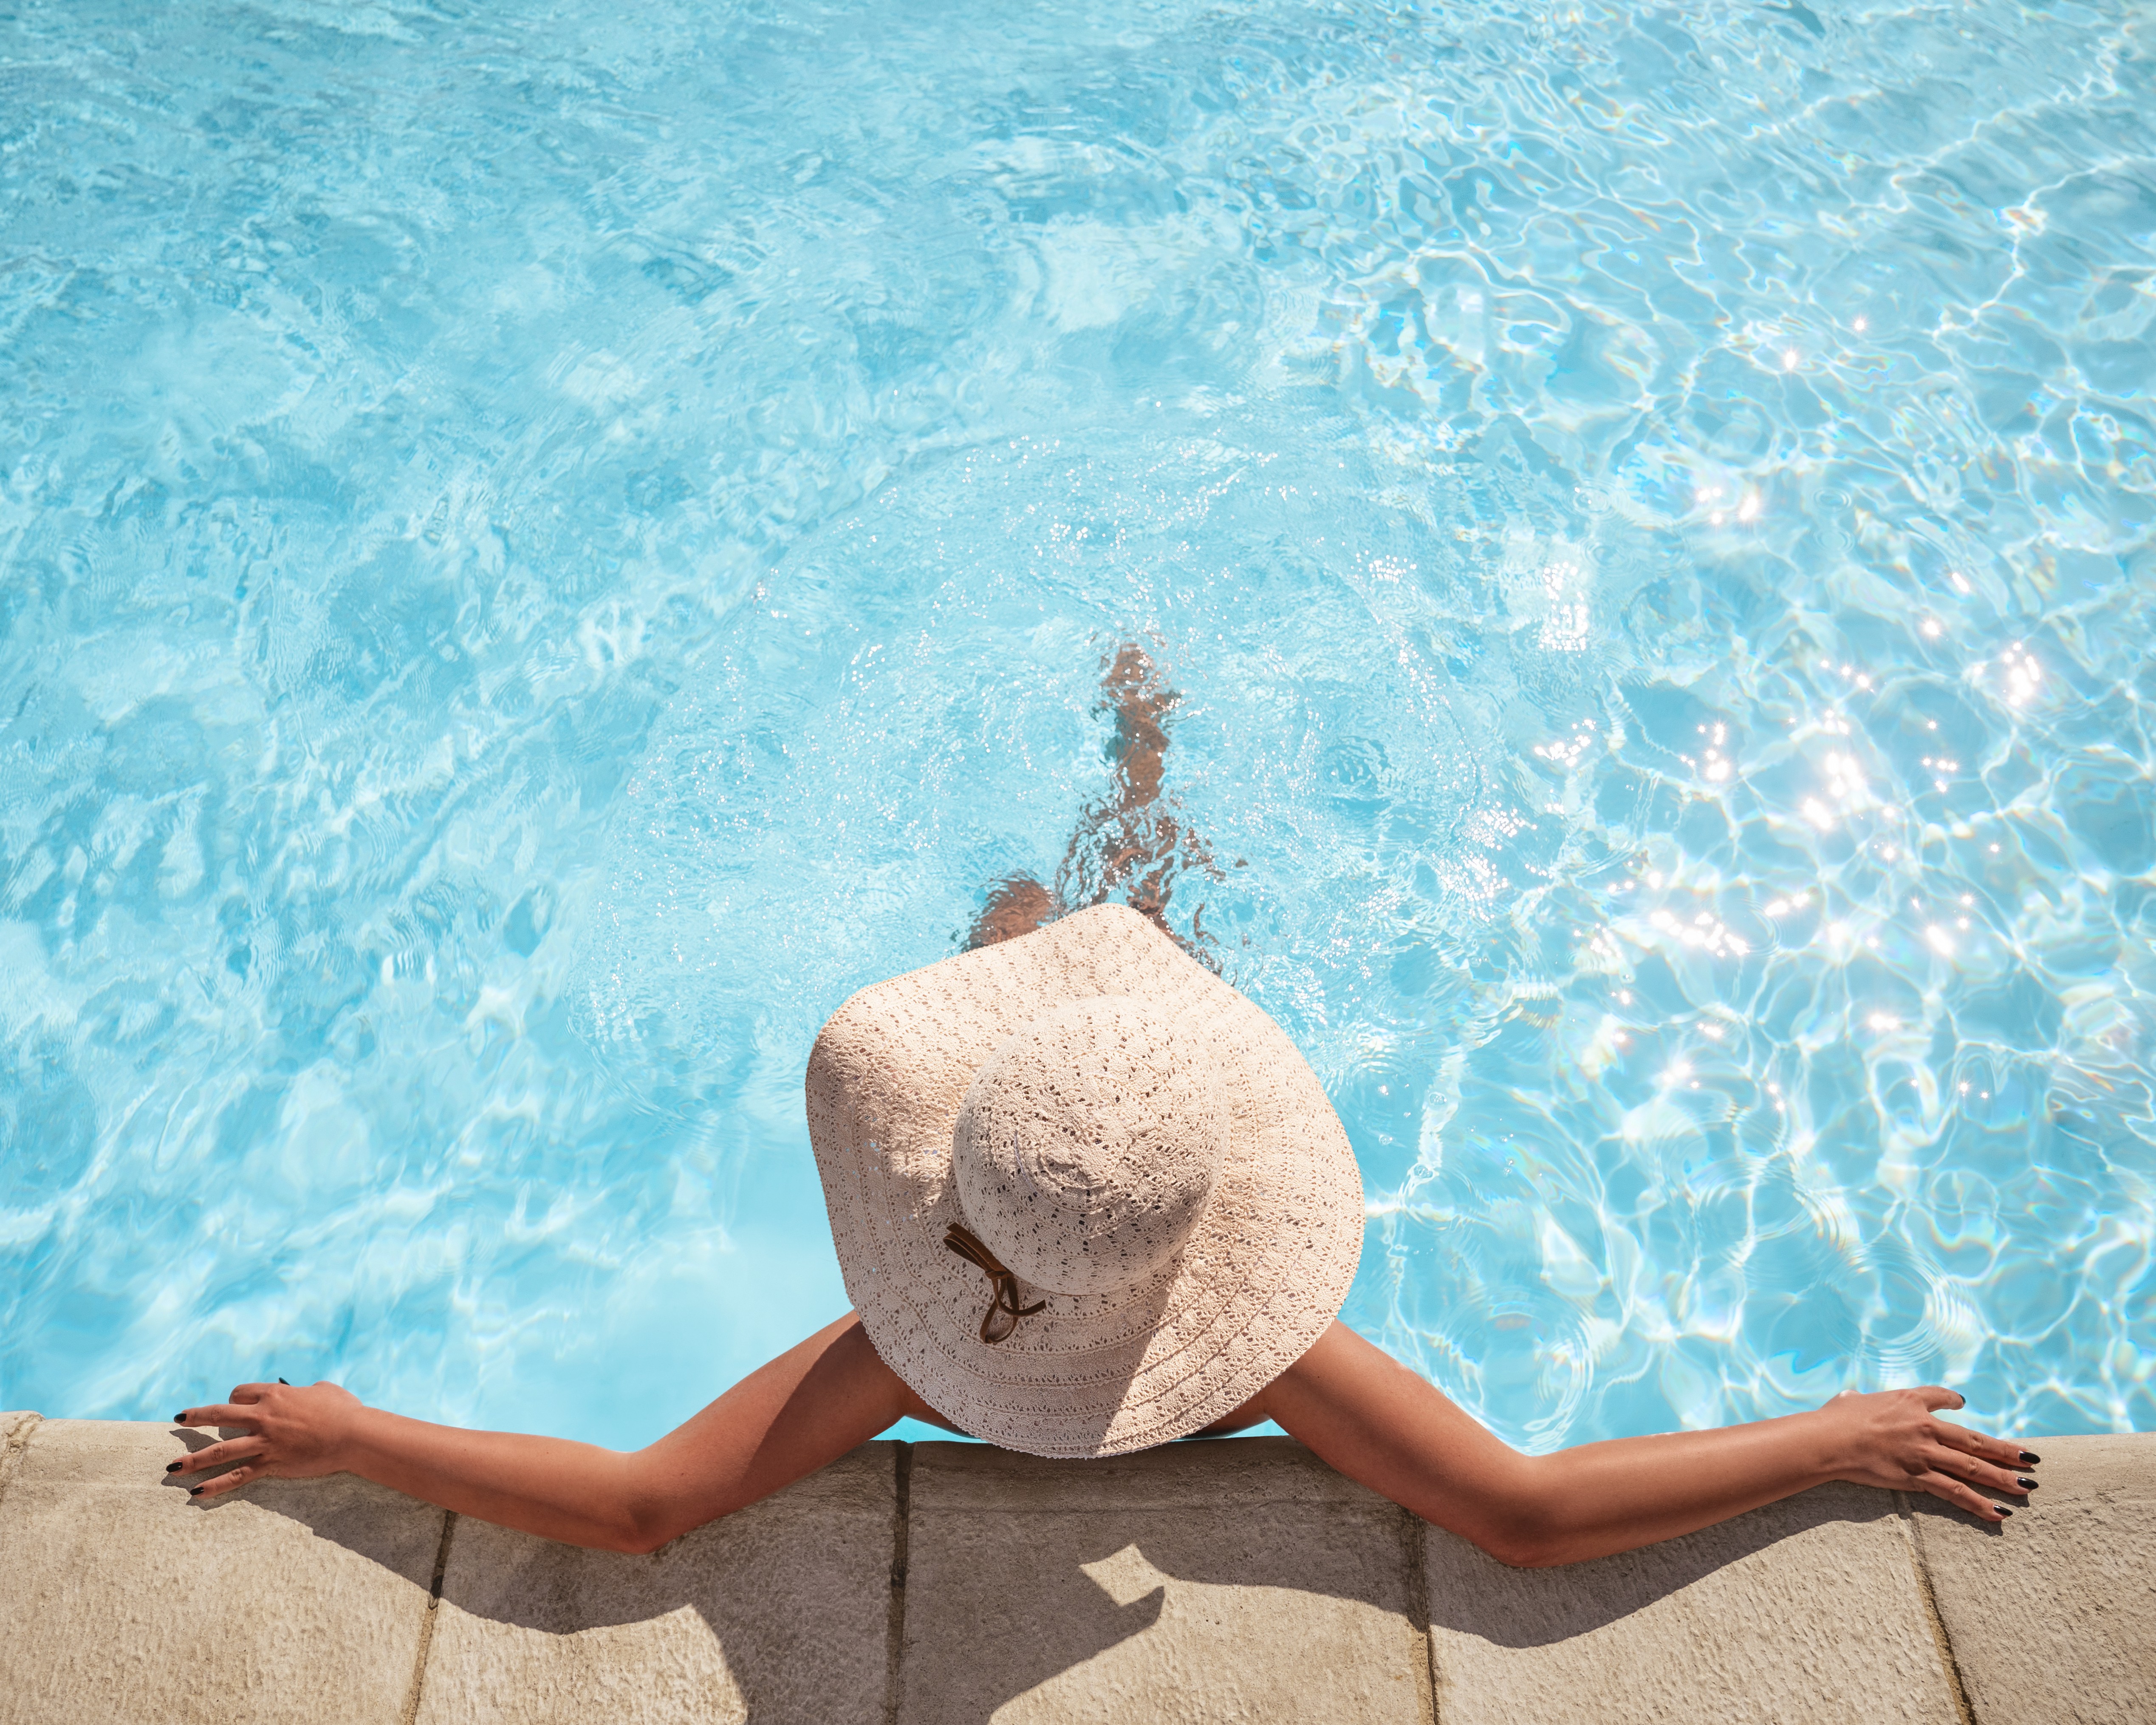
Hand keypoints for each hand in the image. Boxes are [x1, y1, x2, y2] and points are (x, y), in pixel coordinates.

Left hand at [169, 1380, 367, 1498]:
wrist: (352, 1434)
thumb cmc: (343, 1409)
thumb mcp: (324, 1390)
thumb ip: (309, 1390)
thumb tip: (308, 1392)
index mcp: (275, 1395)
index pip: (241, 1393)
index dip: (236, 1398)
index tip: (236, 1405)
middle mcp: (263, 1416)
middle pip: (220, 1415)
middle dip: (197, 1417)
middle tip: (180, 1419)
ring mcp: (264, 1442)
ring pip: (220, 1450)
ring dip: (193, 1459)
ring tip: (171, 1468)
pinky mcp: (270, 1464)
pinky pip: (237, 1476)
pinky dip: (216, 1486)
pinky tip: (197, 1493)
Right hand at [1815, 1386, 2036, 1520]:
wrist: (1829, 1439)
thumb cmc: (1834, 1417)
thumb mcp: (1850, 1399)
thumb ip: (1859, 1400)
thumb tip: (1852, 1398)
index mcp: (1909, 1401)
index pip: (1940, 1397)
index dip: (1954, 1401)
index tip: (1963, 1404)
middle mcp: (1925, 1425)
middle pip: (1973, 1439)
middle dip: (2005, 1450)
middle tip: (2030, 1459)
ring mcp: (1924, 1453)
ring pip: (1973, 1467)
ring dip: (2003, 1478)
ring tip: (2026, 1488)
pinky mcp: (1917, 1477)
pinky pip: (1955, 1492)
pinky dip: (1978, 1504)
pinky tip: (1999, 1513)